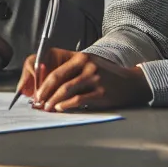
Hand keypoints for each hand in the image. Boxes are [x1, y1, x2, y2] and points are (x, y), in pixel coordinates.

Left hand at [20, 49, 150, 110]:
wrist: (131, 83)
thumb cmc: (106, 74)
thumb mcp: (90, 64)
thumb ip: (71, 70)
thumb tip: (47, 83)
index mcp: (81, 57)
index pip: (56, 70)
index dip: (43, 83)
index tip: (36, 92)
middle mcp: (87, 66)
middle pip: (58, 79)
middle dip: (45, 92)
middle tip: (38, 101)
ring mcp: (95, 79)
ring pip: (66, 90)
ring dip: (53, 100)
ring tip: (47, 107)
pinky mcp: (101, 92)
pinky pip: (79, 99)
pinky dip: (67, 105)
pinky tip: (61, 108)